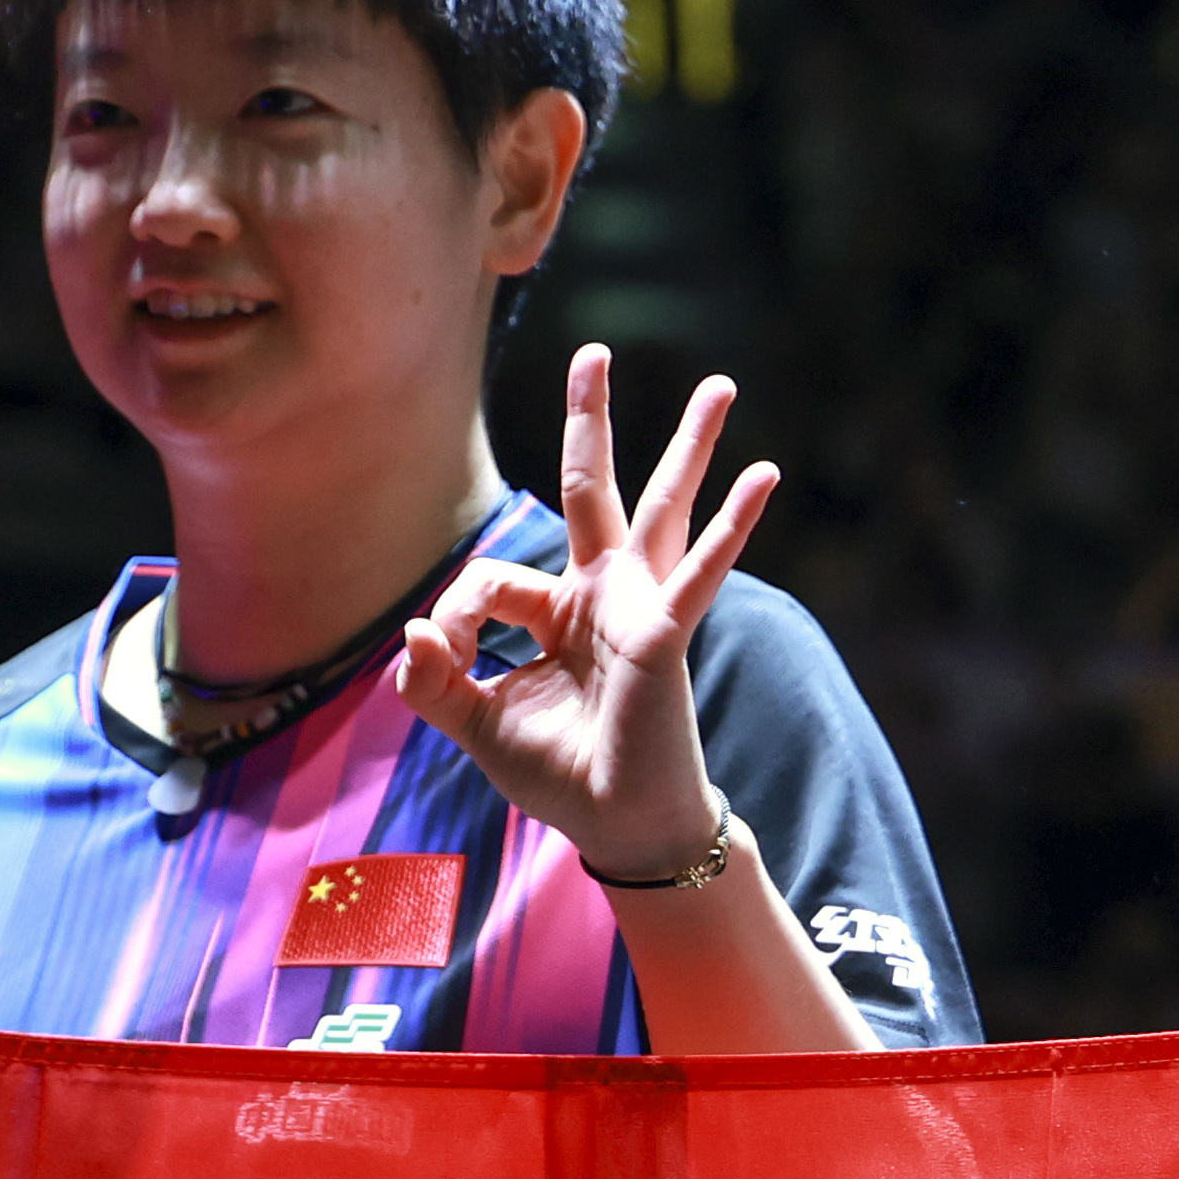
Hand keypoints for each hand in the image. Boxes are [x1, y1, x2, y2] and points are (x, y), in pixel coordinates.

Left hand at [399, 344, 777, 882]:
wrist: (619, 826)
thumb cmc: (561, 775)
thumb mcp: (475, 726)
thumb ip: (435, 682)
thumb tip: (412, 631)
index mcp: (555, 613)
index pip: (492, 577)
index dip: (454, 612)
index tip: (445, 657)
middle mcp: (601, 595)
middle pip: (592, 487)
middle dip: (591, 418)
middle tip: (594, 352)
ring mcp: (639, 607)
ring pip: (659, 507)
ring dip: (690, 444)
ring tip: (721, 385)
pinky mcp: (664, 633)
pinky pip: (699, 570)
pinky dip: (732, 524)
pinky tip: (766, 475)